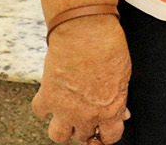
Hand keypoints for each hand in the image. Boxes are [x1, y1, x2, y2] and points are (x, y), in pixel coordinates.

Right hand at [33, 16, 131, 142]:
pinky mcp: (47, 98)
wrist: (85, 31)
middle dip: (86, 125)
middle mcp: (86, 115)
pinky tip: (53, 92)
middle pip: (83, 136)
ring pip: (59, 136)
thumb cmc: (109, 47)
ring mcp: (64, 109)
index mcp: (109, 110)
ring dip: (64, 126)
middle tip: (86, 111)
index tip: (105, 128)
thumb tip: (121, 111)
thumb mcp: (124, 74)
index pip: (110, 138)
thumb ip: (119, 97)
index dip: (107, 133)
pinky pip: (41, 112)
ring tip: (68, 112)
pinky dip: (45, 105)